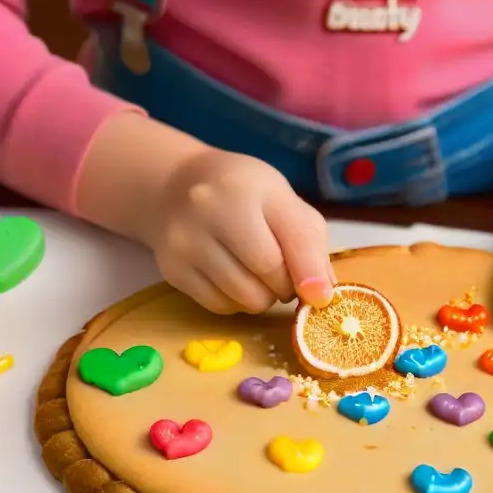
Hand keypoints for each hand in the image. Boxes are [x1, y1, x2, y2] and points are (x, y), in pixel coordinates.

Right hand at [143, 148, 335, 313]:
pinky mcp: (172, 270)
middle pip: (269, 274)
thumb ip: (308, 241)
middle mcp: (210, 211)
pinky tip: (234, 280)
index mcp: (247, 188)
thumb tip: (320, 294)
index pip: (294, 239)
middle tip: (283, 274)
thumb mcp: (281, 200)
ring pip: (244, 298)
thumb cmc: (241, 193)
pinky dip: (236, 302)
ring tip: (258, 276)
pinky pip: (219, 306)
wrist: (176, 186)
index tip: (320, 296)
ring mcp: (185, 242)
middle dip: (286, 285)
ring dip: (262, 298)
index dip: (312, 274)